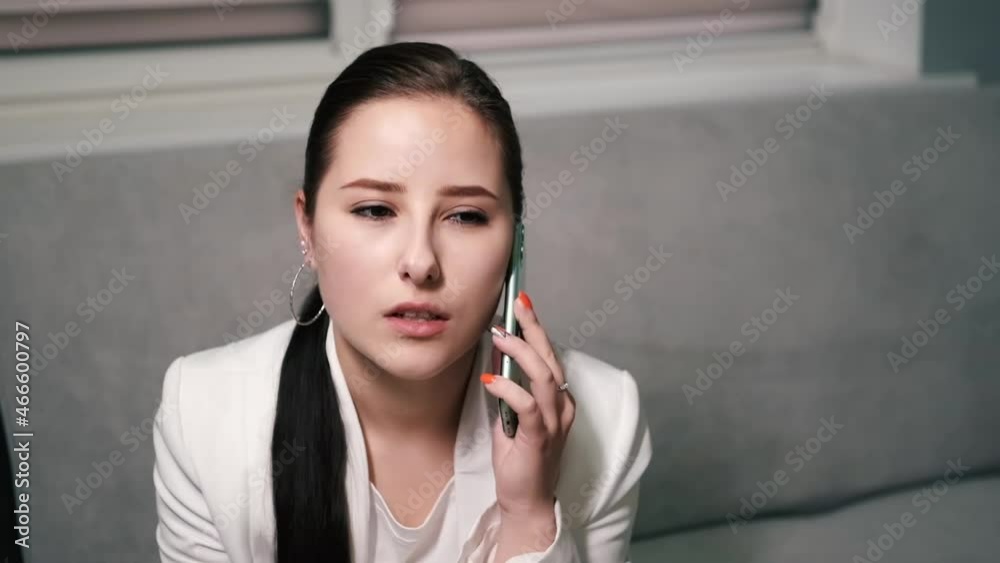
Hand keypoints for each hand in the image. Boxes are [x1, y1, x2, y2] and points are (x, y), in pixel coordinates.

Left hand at [481, 291, 575, 519]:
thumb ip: (509, 387)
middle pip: (550, 358)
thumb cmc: (519, 460)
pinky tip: (490, 378)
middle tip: (516, 303)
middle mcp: (562, 407)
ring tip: (499, 335)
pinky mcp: (540, 438)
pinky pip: (528, 405)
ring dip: (520, 352)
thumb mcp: (510, 415)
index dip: (536, 327)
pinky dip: (508, 388)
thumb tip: (496, 354)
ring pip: (544, 376)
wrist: (525, 502)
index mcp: (558, 400)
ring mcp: (554, 422)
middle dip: (533, 327)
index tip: (521, 302)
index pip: (549, 355)